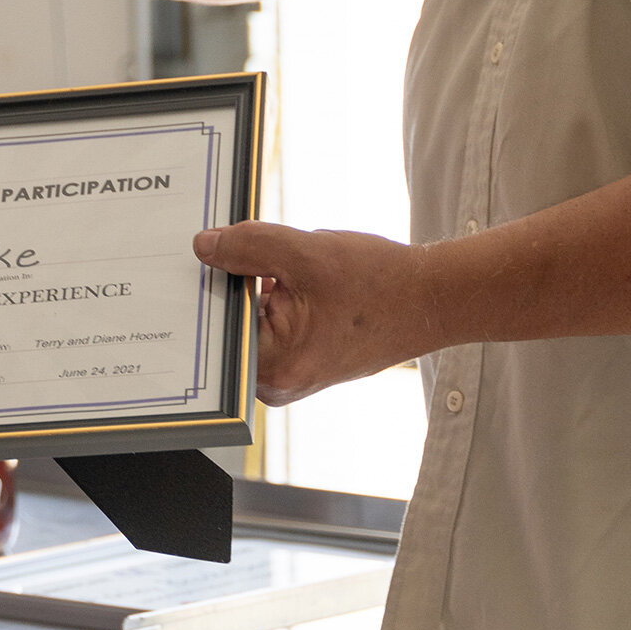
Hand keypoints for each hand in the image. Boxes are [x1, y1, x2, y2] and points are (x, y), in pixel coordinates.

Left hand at [192, 220, 434, 402]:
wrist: (432, 300)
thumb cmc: (381, 285)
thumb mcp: (305, 254)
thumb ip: (248, 247)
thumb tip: (205, 246)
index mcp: (272, 369)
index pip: (211, 327)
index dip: (205, 285)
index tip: (198, 258)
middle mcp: (278, 383)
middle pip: (228, 325)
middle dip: (232, 283)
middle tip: (240, 252)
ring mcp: (291, 374)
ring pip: (250, 318)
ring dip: (257, 286)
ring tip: (289, 269)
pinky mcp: (303, 359)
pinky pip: (270, 322)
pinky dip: (275, 294)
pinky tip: (298, 277)